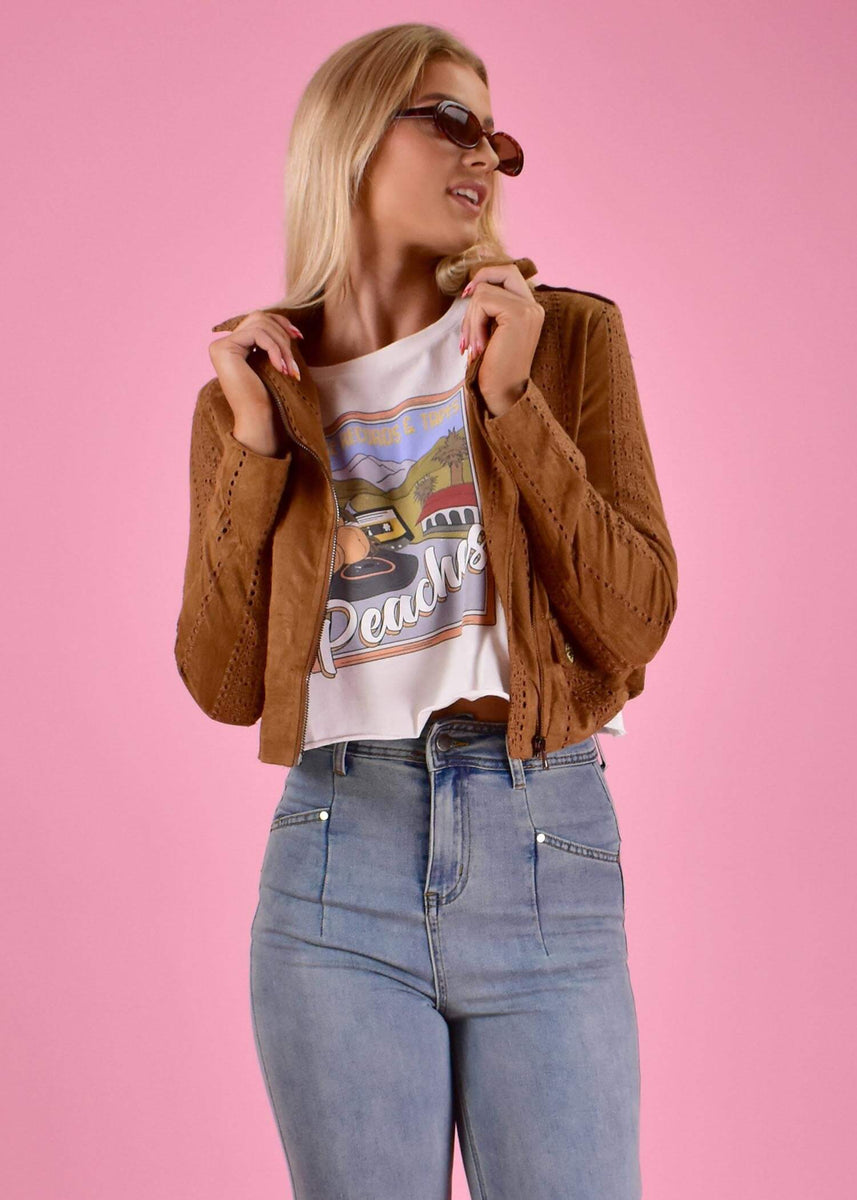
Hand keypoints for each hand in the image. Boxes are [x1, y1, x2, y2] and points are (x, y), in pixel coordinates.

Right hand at [208, 310, 303, 424]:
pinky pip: (257, 335)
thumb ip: (274, 341)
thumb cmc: (268, 398)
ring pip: (260, 324)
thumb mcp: (273, 362)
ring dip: (282, 346)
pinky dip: (275, 350)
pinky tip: (281, 369)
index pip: (258, 319)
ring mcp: (220, 345)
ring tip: (290, 370)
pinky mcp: (223, 349)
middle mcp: (223, 343)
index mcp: (234, 345)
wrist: (258, 420)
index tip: (298, 337)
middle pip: (260, 318)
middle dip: (283, 337)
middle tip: (294, 364)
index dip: (280, 323)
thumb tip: (291, 326)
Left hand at [459, 263, 544, 416]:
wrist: (502, 394)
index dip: (486, 277)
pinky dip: (473, 324)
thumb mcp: (491, 330)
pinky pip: (482, 302)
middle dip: (477, 290)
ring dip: (470, 319)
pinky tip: (478, 347)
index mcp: (531, 308)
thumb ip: (490, 307)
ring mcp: (528, 309)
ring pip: (484, 291)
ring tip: (472, 345)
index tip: (468, 296)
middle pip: (502, 270)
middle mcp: (534, 306)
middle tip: (468, 319)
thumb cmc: (493, 367)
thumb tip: (472, 286)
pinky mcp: (518, 314)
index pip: (508, 272)